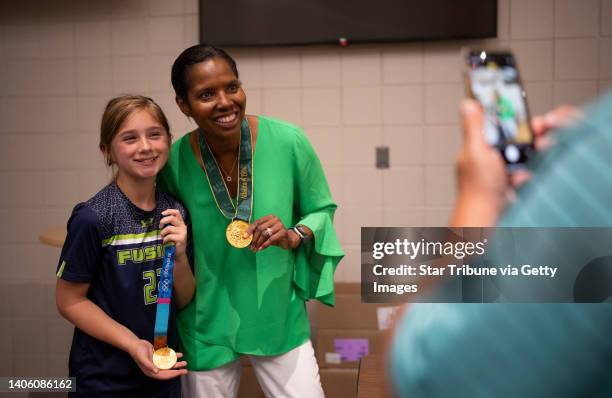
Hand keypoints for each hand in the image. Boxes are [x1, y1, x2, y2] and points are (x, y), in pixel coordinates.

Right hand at [128, 339, 187, 379]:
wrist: (135, 343)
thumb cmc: (138, 352)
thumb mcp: (143, 359)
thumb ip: (150, 366)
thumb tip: (157, 372)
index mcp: (151, 371)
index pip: (164, 375)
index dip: (172, 375)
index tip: (179, 373)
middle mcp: (155, 368)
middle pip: (168, 370)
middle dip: (177, 370)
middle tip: (185, 370)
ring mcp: (157, 362)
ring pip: (169, 364)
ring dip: (177, 363)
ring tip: (185, 362)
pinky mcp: (158, 356)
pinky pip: (167, 357)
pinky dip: (173, 355)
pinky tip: (180, 354)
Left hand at [160, 209, 187, 259]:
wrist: (178, 253)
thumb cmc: (173, 241)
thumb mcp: (172, 232)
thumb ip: (169, 225)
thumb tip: (160, 220)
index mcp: (181, 223)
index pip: (176, 213)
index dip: (169, 211)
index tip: (162, 214)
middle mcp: (183, 227)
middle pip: (172, 218)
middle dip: (163, 221)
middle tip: (160, 226)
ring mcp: (183, 233)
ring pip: (169, 228)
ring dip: (163, 233)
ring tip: (162, 237)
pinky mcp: (181, 239)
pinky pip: (169, 236)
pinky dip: (165, 239)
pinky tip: (165, 242)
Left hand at [245, 215, 299, 251]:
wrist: (288, 239)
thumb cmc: (275, 235)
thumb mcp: (266, 232)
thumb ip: (258, 232)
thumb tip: (245, 237)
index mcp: (269, 217)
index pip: (257, 222)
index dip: (250, 229)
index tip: (244, 237)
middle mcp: (275, 219)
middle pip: (260, 228)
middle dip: (254, 238)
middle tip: (251, 246)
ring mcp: (280, 225)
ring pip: (265, 234)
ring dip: (259, 242)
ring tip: (255, 248)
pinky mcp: (284, 232)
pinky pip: (271, 239)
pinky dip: (265, 244)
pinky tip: (261, 248)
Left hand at [452, 99, 579, 226]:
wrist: (486, 217)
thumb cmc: (477, 188)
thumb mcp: (475, 152)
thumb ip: (473, 128)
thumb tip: (467, 103)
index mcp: (479, 144)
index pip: (497, 121)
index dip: (513, 113)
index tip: (527, 107)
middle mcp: (491, 154)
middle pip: (516, 134)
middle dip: (532, 131)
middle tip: (545, 126)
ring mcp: (503, 168)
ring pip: (525, 151)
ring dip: (536, 149)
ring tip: (543, 148)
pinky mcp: (513, 180)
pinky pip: (528, 169)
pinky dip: (529, 171)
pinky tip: (523, 177)